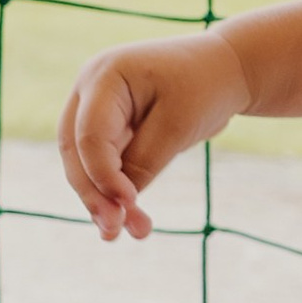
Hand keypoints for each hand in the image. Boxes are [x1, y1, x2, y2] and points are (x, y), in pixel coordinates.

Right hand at [58, 29, 250, 240]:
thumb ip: (146, 160)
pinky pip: (105, 165)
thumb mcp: (179, 124)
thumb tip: (120, 201)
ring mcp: (97, 110)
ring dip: (102, 200)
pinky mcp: (111, 129)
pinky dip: (115, 192)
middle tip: (114, 231)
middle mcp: (91, 92)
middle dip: (93, 194)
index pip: (89, 134)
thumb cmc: (205, 86)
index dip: (103, 174)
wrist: (225, 68)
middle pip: (76, 151)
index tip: (131, 204)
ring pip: (85, 163)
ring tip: (126, 234)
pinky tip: (130, 221)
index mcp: (104, 77)